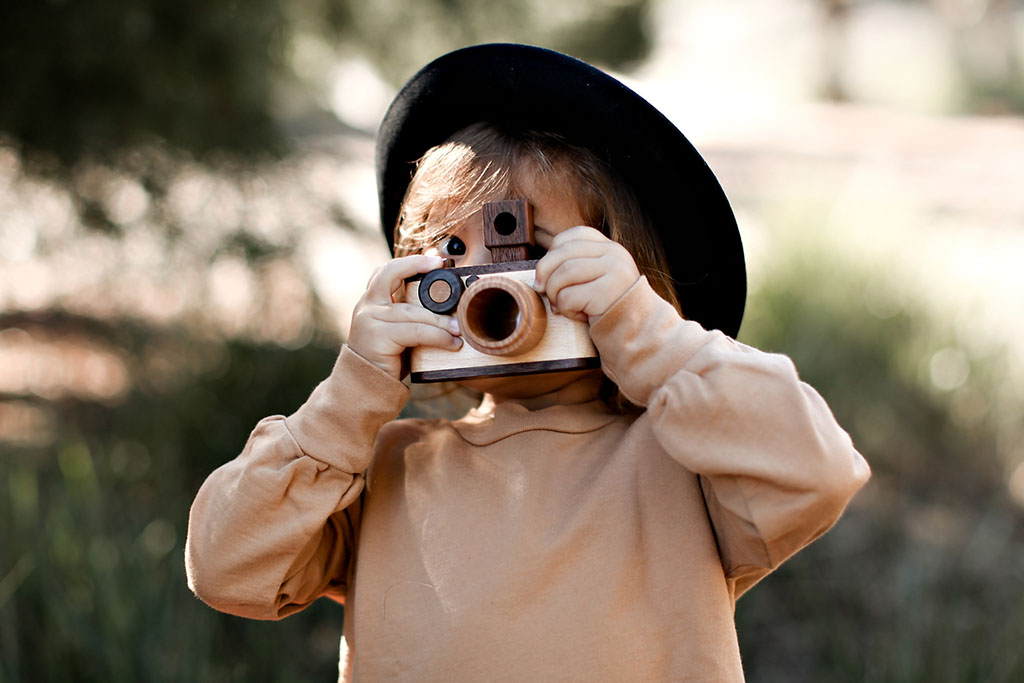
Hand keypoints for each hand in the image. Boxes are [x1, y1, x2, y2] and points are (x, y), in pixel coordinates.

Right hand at [348, 254, 462, 378]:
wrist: (366, 389)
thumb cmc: (387, 360)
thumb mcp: (398, 332)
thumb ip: (410, 317)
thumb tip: (445, 307)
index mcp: (371, 302)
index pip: (386, 272)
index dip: (410, 262)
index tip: (435, 260)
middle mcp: (366, 306)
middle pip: (392, 277)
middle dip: (418, 268)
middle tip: (447, 273)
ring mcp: (369, 320)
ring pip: (413, 312)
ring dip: (440, 321)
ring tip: (458, 330)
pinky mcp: (377, 336)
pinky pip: (416, 332)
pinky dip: (437, 337)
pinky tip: (451, 343)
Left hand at [533, 226, 639, 323]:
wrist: (639, 333)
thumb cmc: (610, 308)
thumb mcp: (596, 279)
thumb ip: (576, 265)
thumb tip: (540, 273)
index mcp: (610, 247)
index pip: (572, 236)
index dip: (553, 254)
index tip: (549, 274)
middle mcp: (615, 254)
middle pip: (562, 254)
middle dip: (546, 276)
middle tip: (545, 293)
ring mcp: (614, 271)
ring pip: (562, 275)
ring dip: (555, 295)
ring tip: (565, 307)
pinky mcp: (608, 292)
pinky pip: (569, 297)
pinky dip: (567, 311)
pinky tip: (582, 316)